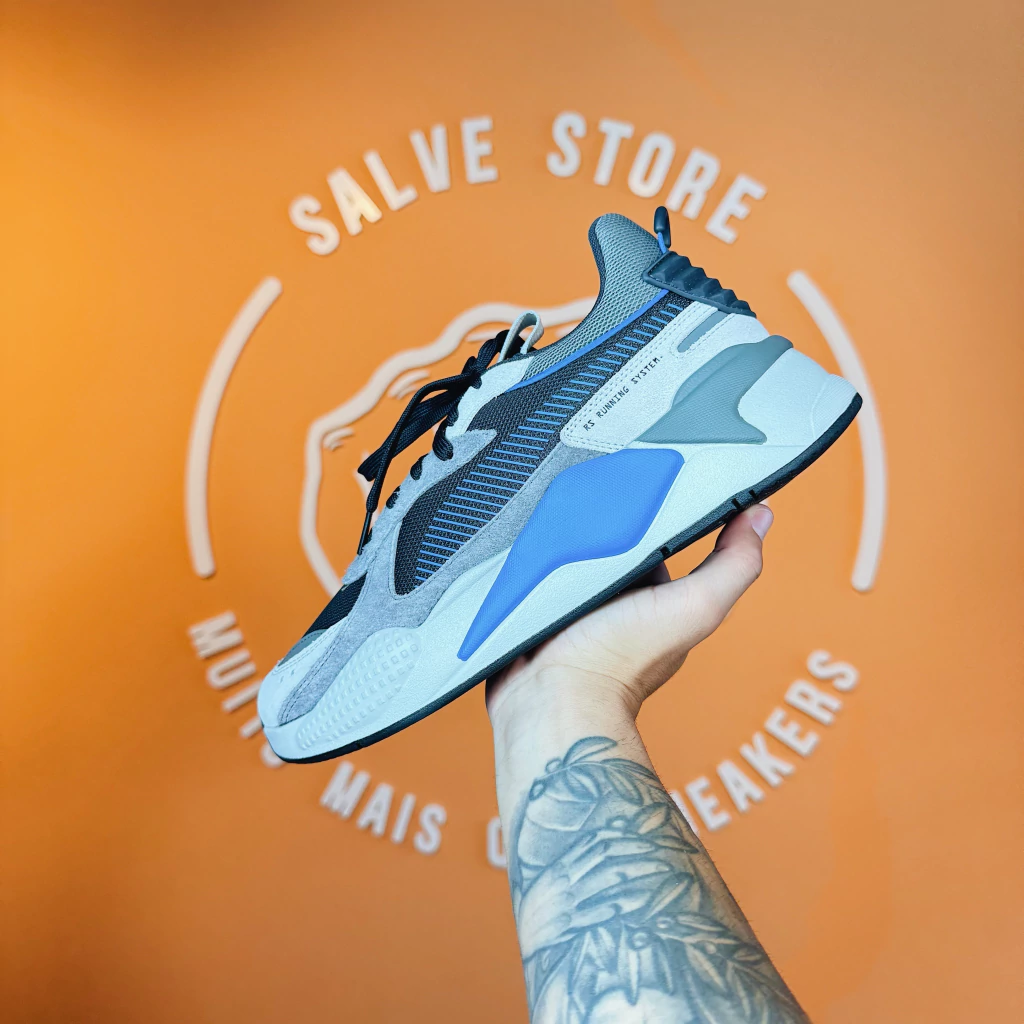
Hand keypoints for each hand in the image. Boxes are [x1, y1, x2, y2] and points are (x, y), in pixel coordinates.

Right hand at [485, 504, 772, 725]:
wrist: (552, 696)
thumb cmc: (621, 661)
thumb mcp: (695, 607)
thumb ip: (733, 565)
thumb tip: (762, 514)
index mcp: (656, 599)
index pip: (659, 542)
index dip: (655, 513)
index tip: (646, 479)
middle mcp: (617, 601)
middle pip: (611, 541)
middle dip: (602, 518)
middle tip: (593, 489)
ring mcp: (574, 604)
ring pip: (571, 551)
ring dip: (563, 531)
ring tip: (557, 504)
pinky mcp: (536, 605)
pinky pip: (535, 566)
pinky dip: (532, 551)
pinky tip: (529, 532)